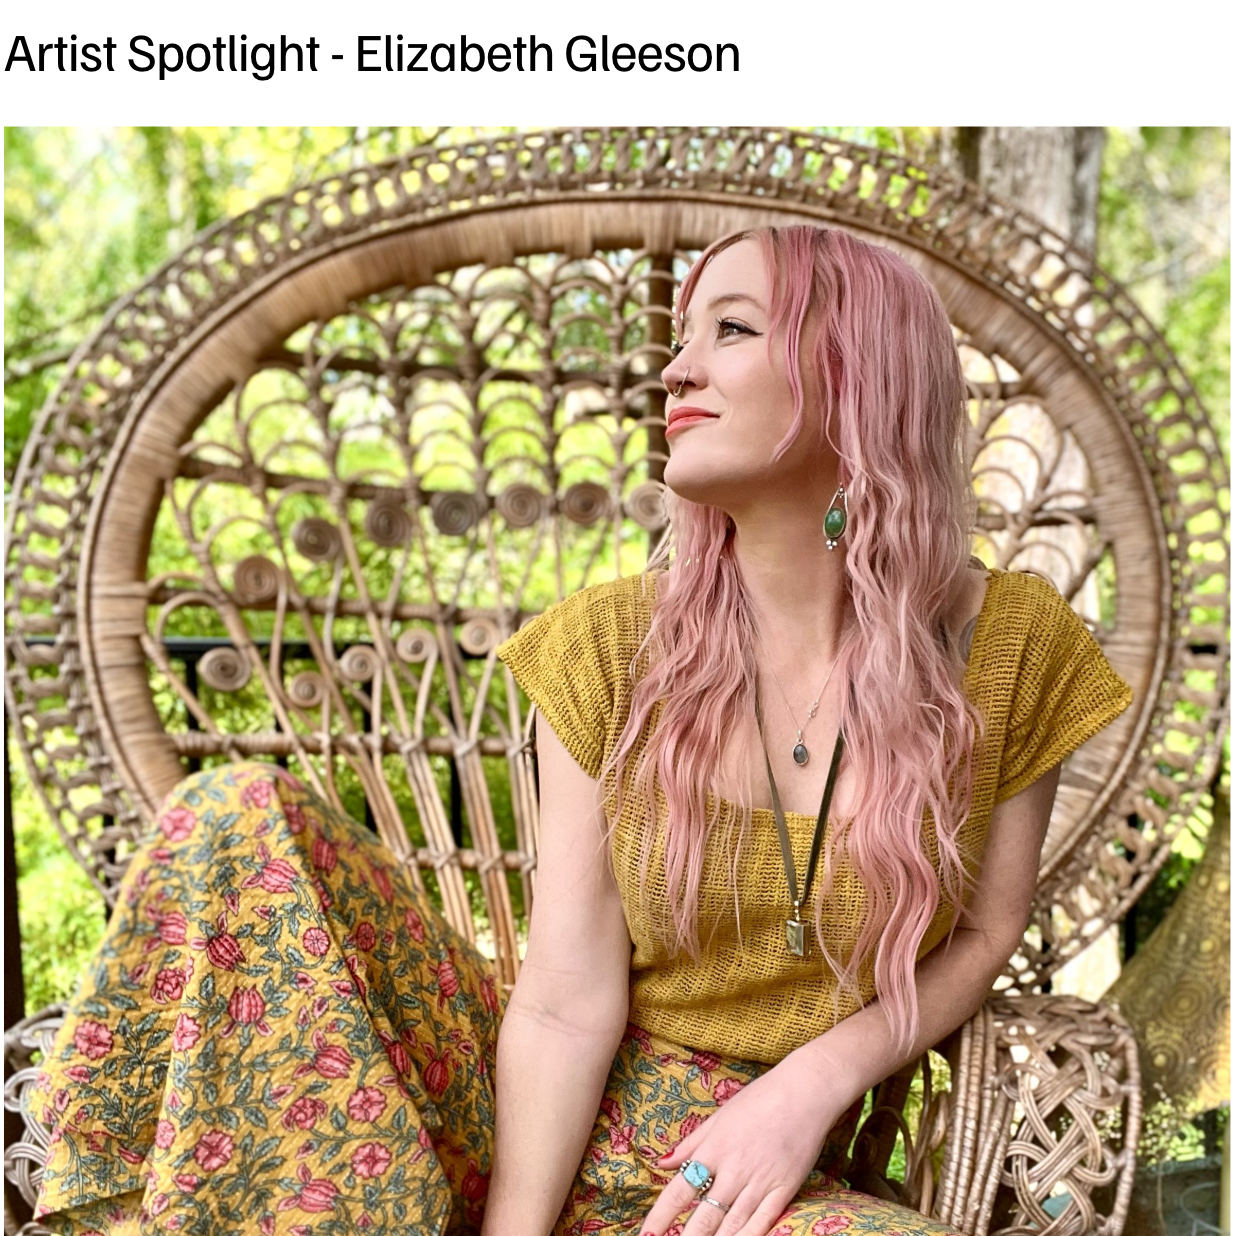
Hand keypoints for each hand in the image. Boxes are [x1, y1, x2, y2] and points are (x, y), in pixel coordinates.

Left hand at [637, 1052, 845, 1235]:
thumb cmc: (759, 1099)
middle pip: (704, 1216)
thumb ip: (691, 1143)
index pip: (680, 1190)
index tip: (646, 1234)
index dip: (661, 1216)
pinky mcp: (784, 1189)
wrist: (804, 1092)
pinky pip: (762, 1222)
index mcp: (714, 1149)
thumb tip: (662, 1162)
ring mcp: (760, 1182)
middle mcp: (734, 1170)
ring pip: (732, 1225)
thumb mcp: (719, 1116)